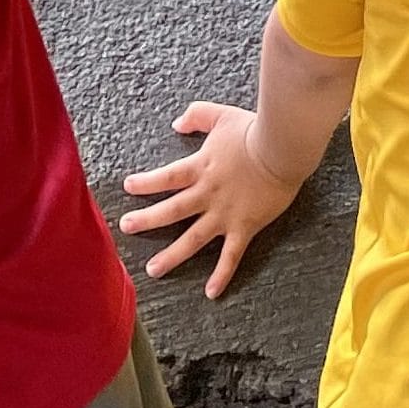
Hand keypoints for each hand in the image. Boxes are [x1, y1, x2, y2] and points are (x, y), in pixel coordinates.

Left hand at [119, 101, 303, 298]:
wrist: (282, 149)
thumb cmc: (254, 130)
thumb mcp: (222, 115)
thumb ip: (197, 116)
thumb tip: (176, 123)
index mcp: (200, 168)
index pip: (166, 178)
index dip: (146, 183)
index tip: (128, 187)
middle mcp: (207, 194)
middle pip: (171, 210)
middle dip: (146, 221)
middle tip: (126, 228)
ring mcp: (224, 214)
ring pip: (192, 239)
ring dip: (172, 255)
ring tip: (153, 270)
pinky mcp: (244, 227)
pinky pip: (231, 255)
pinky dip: (221, 274)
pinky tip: (211, 292)